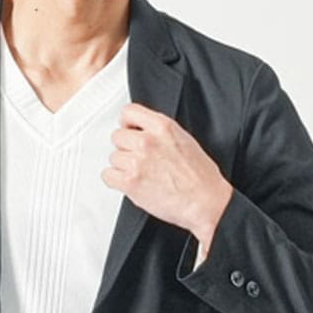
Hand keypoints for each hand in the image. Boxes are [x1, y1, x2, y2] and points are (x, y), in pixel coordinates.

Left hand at [104, 101, 232, 245]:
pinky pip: (108, 176)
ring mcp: (137, 161)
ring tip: (140, 174)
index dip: (127, 123)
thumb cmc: (200, 176)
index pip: (129, 112)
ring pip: (113, 158)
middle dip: (126, 148)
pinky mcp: (130, 182)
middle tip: (138, 159)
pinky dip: (115, 181)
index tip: (129, 131)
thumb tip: (142, 132)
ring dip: (122, 167)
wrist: (204, 201)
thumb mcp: (184, 140)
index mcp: (162, 126)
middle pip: (117, 136)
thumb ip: (160, 132)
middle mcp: (147, 141)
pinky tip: (130, 183)